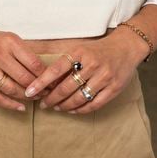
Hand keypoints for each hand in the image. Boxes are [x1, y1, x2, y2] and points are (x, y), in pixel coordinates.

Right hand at [0, 21, 47, 112]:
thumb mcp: (11, 39)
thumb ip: (25, 53)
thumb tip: (46, 71)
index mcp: (10, 42)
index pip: (34, 63)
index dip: (45, 76)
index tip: (53, 82)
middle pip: (24, 78)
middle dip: (38, 88)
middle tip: (45, 93)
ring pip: (11, 89)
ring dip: (26, 97)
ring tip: (34, 98)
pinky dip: (10, 104)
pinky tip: (20, 107)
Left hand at [24, 26, 148, 114]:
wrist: (126, 47)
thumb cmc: (98, 50)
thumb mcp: (80, 49)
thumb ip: (65, 63)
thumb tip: (43, 80)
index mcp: (80, 52)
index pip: (55, 70)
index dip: (41, 83)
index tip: (30, 92)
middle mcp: (92, 64)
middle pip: (66, 87)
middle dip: (51, 99)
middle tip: (43, 104)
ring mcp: (104, 77)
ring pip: (79, 98)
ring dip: (64, 106)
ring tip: (56, 107)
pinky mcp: (114, 88)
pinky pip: (94, 104)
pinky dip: (80, 109)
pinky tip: (72, 110)